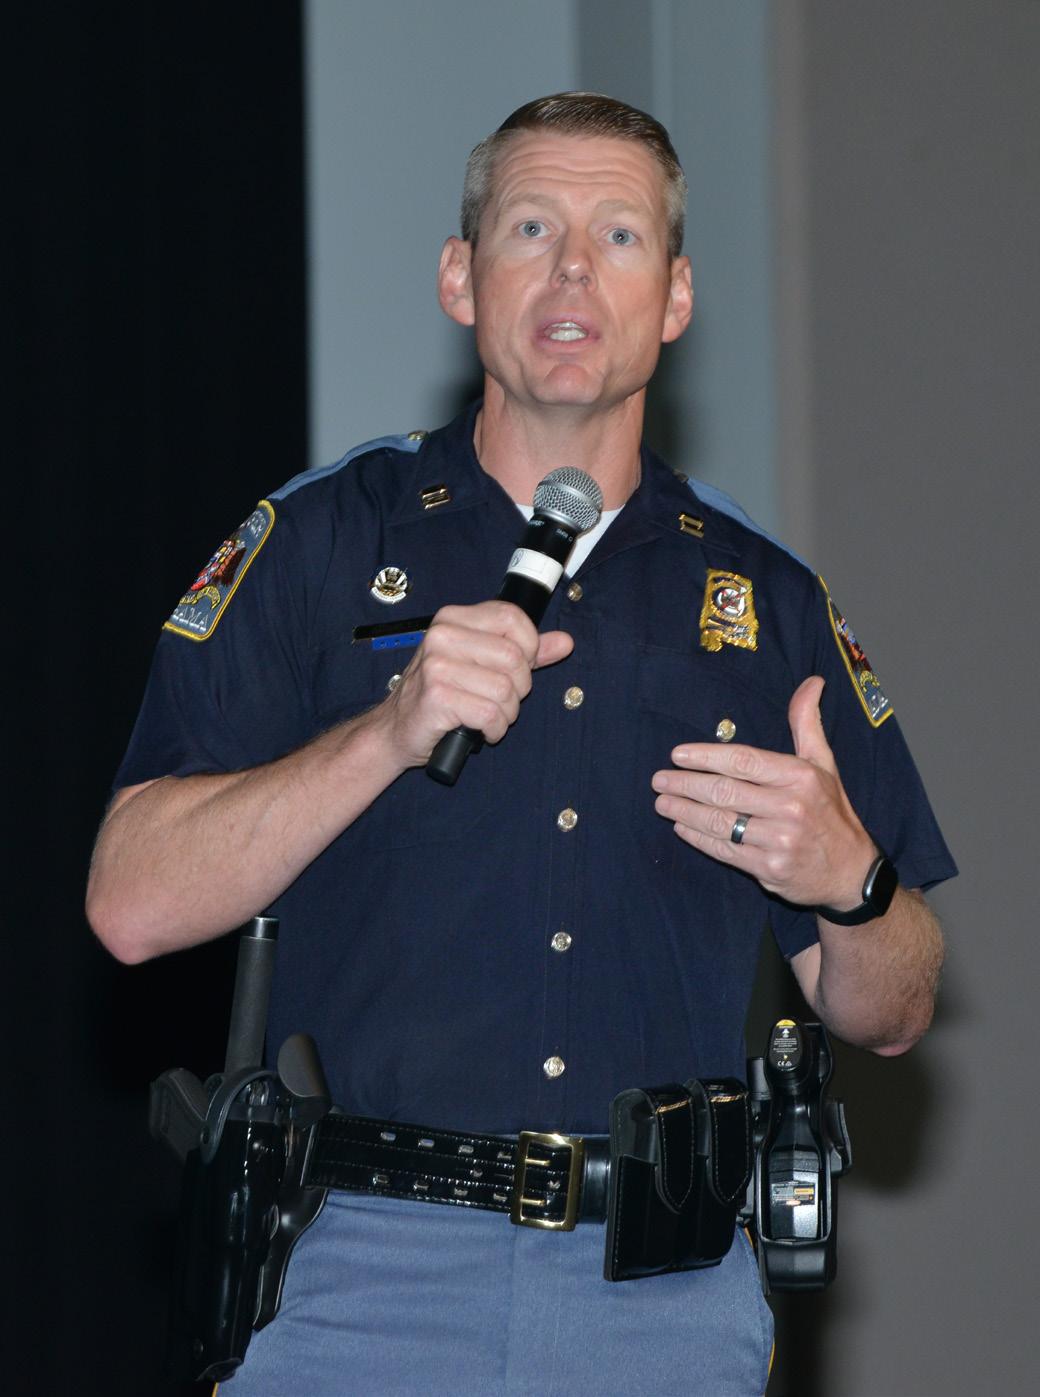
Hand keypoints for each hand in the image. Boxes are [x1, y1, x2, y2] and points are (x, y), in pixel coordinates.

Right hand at [378, 600, 572, 767]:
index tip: (520, 668)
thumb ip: (524, 652)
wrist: (396, 729)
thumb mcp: (481, 664)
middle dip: (518, 688)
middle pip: (514, 657)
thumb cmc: (440, 695)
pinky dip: (494, 729)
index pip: (513, 618)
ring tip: (486, 716)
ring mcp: (436, 666)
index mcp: (453, 618)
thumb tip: (564, 642)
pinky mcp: (436, 697)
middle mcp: (442, 636)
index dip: (530, 648)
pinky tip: (480, 729)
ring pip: (505, 689)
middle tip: (499, 700)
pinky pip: (490, 714)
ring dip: (506, 713)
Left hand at [650, 676, 875, 909]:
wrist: (850, 872)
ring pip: (720, 822)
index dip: (705, 757)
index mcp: (800, 777)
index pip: (743, 761)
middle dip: (685, 784)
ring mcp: (780, 841)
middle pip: (724, 792)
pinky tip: (682, 827)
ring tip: (663, 802)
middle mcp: (790, 808)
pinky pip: (725, 850)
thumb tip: (812, 682)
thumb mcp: (824, 764)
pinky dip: (698, 838)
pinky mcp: (770, 869)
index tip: (678, 755)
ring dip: (684, 811)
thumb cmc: (830, 811)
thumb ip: (806, 723)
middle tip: (659, 780)